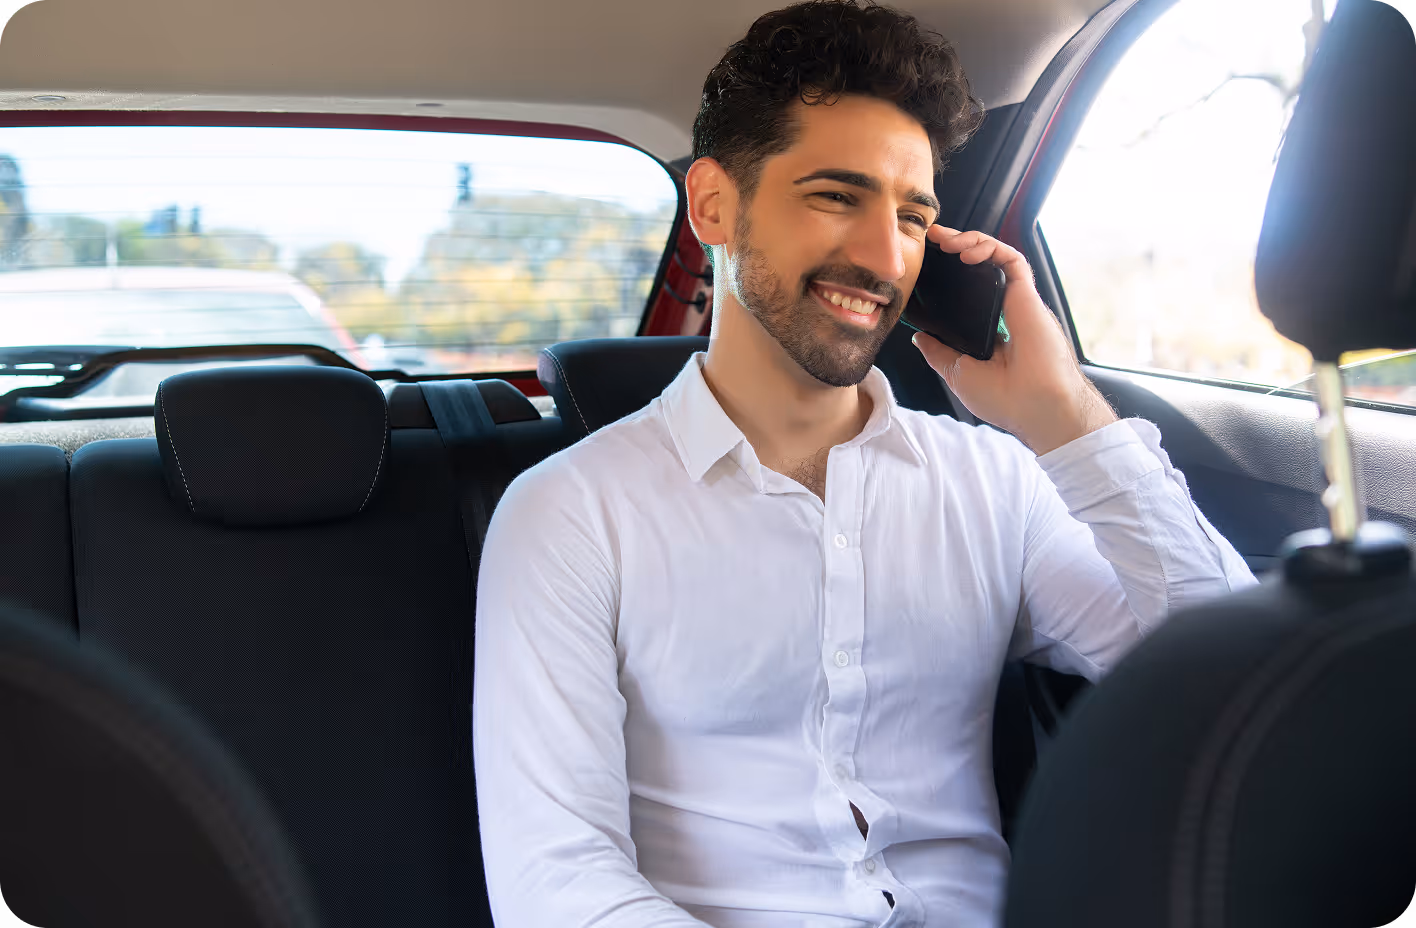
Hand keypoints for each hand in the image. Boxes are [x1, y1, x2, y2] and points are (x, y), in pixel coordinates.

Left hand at [911, 226, 1116, 455]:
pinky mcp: (1028, 295)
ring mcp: (1016, 302)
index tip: (927, 265)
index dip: (950, 275)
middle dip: (957, 246)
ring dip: (970, 241)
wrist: (1035, 405)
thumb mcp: (958, 373)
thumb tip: (919, 338)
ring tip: (946, 240)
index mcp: (989, 331)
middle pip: (981, 268)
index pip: (969, 292)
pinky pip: (1011, 259)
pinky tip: (967, 252)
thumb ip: (939, 353)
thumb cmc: (1005, 399)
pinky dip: (990, 248)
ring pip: (996, 257)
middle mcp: (1004, 313)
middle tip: (933, 238)